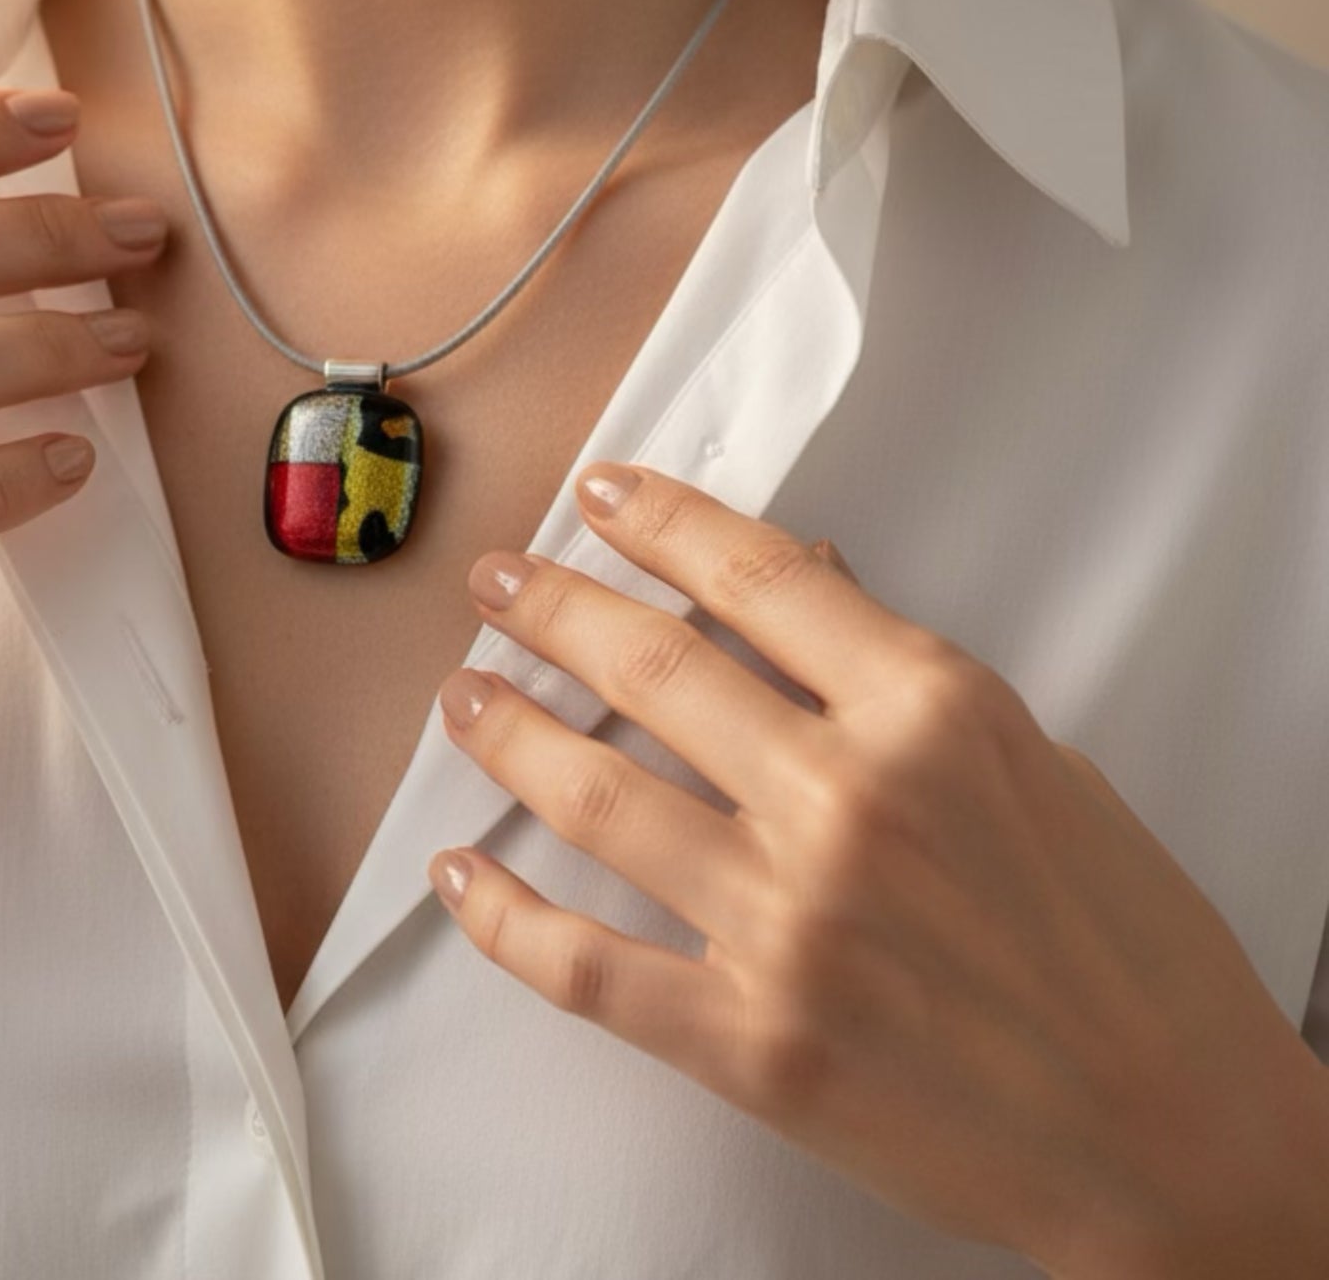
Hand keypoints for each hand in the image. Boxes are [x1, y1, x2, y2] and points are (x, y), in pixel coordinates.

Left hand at [426, 462, 1328, 1278]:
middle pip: (650, 665)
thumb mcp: (1034, 764)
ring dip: (506, 730)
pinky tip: (458, 869)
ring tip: (463, 693)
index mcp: (932, 712)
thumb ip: (903, 674)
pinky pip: (585, 964)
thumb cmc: (1127, 948)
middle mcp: (848, 800)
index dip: (659, 519)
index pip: (755, 574)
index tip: (598, 493)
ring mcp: (789, 924)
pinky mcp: (751, 1043)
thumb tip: (805, 581)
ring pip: (593, 794)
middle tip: (495, 579)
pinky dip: (503, 913)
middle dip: (550, 606)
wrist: (1179, 1144)